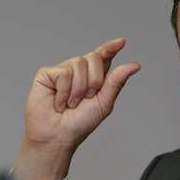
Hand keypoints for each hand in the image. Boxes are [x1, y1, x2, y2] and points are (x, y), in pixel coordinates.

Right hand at [14, 38, 139, 179]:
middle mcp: (77, 71)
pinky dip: (64, 92)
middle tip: (85, 99)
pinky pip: (63, 72)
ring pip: (78, 63)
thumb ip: (116, 82)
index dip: (110, 48)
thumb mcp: (104, 103)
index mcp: (93, 77)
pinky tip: (58, 102)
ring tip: (70, 104)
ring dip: (78, 90)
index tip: (121, 42)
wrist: (57, 137)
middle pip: (93, 58)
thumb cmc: (79, 124)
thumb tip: (134, 65)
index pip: (102, 57)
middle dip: (94, 81)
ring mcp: (61, 71)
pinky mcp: (46, 74)